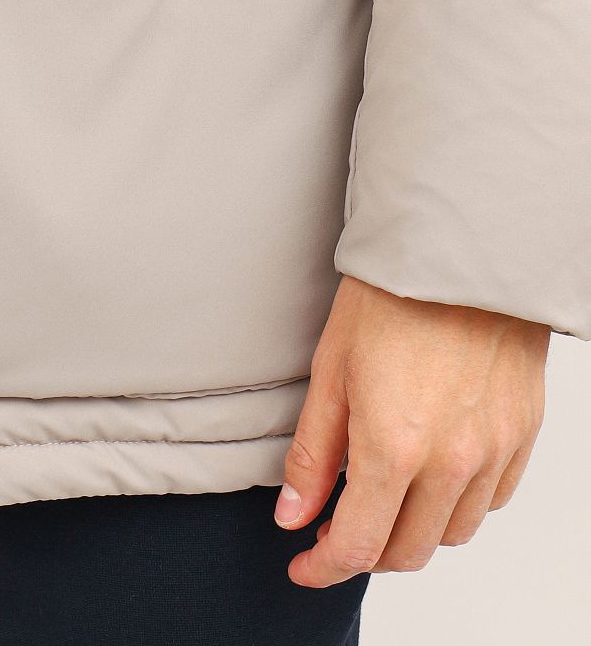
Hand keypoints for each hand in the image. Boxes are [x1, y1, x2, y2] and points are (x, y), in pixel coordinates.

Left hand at [274, 275, 550, 586]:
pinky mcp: (523, 431)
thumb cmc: (391, 296)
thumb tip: (293, 514)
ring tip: (384, 495)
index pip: (357, 546)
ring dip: (412, 530)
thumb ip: (312, 453)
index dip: (323, 567)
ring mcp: (495, 449)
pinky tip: (432, 471)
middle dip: (366, 552)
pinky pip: (492, 498)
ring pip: (453, 532)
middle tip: (337, 524)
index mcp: (395, 446)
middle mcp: (452, 460)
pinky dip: (458, 503)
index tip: (305, 563)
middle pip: (408, 551)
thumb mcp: (332, 370)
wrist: (460, 248)